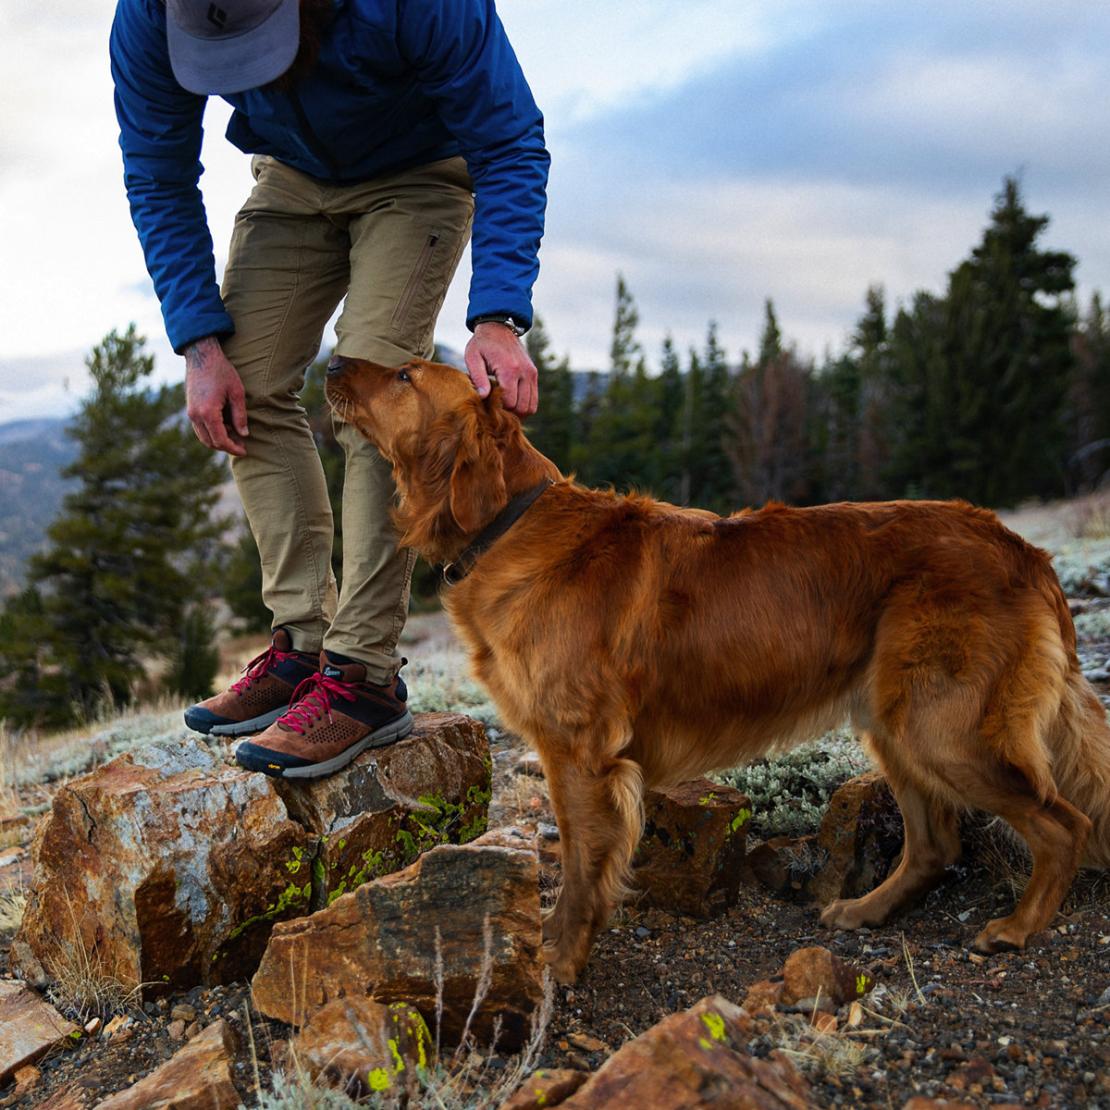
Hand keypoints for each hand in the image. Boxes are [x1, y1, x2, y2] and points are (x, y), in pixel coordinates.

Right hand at [184, 336, 248, 456]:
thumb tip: (244, 434)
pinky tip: (226, 425)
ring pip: (203, 437)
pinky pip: (200, 428)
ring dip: (218, 439)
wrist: (202, 355)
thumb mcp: (237, 392)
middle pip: (210, 442)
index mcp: (208, 412)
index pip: (220, 440)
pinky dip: (212, 431)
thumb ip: (240, 415)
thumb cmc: (222, 371)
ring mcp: (190, 412)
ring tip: (235, 434)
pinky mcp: (190, 408)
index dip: (233, 448)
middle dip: (226, 446)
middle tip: (242, 444)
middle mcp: (195, 415)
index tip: (245, 451)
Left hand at [464, 322, 538, 415]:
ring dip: (518, 411)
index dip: (500, 410)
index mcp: (509, 369)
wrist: (498, 327)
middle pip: (522, 408)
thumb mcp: (473, 357)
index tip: (488, 407)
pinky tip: (511, 402)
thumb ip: (478, 378)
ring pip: (531, 407)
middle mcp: (524, 372)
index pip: (510, 403)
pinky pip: (534, 400)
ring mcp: (531, 374)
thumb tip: (483, 397)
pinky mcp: (534, 374)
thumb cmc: (482, 344)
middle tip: (495, 410)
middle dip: (509, 413)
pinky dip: (525, 405)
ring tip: (503, 408)